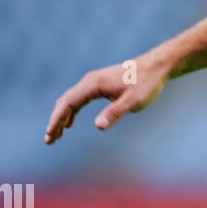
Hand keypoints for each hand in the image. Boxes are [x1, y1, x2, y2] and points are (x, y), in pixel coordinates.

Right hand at [44, 56, 169, 143]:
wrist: (157, 66)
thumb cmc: (146, 83)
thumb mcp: (133, 101)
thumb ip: (115, 112)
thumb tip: (97, 126)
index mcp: (93, 84)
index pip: (67, 103)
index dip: (56, 120)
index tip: (49, 135)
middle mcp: (90, 80)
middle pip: (65, 102)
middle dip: (55, 121)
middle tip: (49, 140)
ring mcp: (94, 81)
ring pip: (71, 100)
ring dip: (62, 117)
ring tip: (56, 136)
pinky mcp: (100, 84)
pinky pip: (80, 98)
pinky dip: (72, 111)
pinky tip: (70, 123)